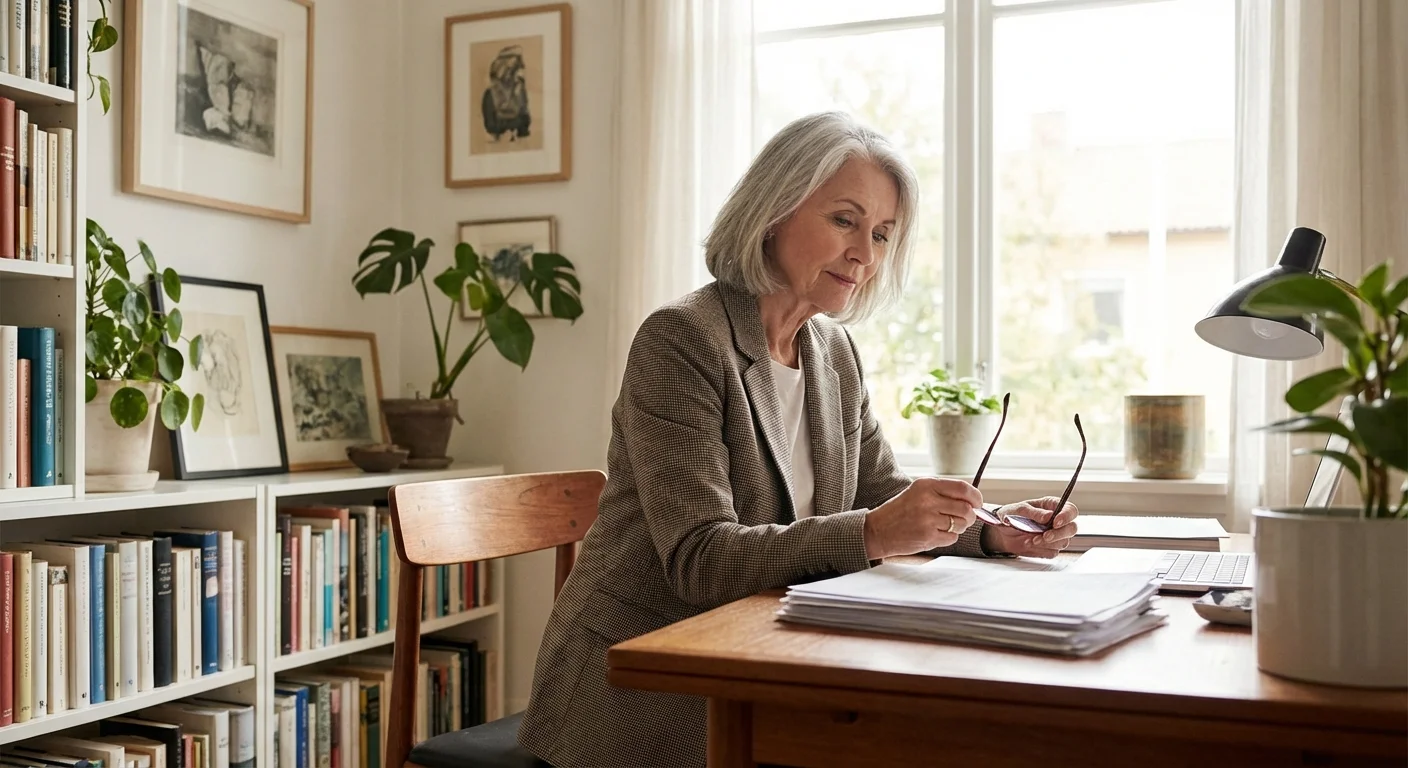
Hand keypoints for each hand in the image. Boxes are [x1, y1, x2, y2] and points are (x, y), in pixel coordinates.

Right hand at [863, 478, 981, 558]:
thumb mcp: (917, 492)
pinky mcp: (928, 536)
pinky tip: (935, 534)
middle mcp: (927, 500)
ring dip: (958, 527)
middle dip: (970, 516)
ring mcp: (928, 519)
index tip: (977, 503)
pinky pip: (952, 538)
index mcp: (926, 485)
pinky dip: (948, 537)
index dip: (975, 497)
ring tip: (944, 526)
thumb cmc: (900, 511)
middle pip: (966, 509)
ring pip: (961, 524)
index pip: (962, 488)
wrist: (878, 530)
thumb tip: (973, 500)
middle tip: (963, 518)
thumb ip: (942, 493)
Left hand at [980, 497, 1078, 557]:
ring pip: (1063, 542)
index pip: (1070, 510)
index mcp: (1052, 506)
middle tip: (1045, 536)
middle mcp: (1057, 521)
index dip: (1066, 516)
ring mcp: (1055, 535)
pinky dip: (1041, 550)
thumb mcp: (1018, 510)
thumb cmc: (1011, 516)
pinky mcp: (1049, 548)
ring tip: (1031, 540)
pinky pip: (1052, 552)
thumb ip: (1034, 513)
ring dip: (1047, 543)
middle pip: (1072, 528)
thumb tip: (1049, 516)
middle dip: (1059, 534)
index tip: (1056, 522)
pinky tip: (1029, 544)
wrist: (1001, 533)